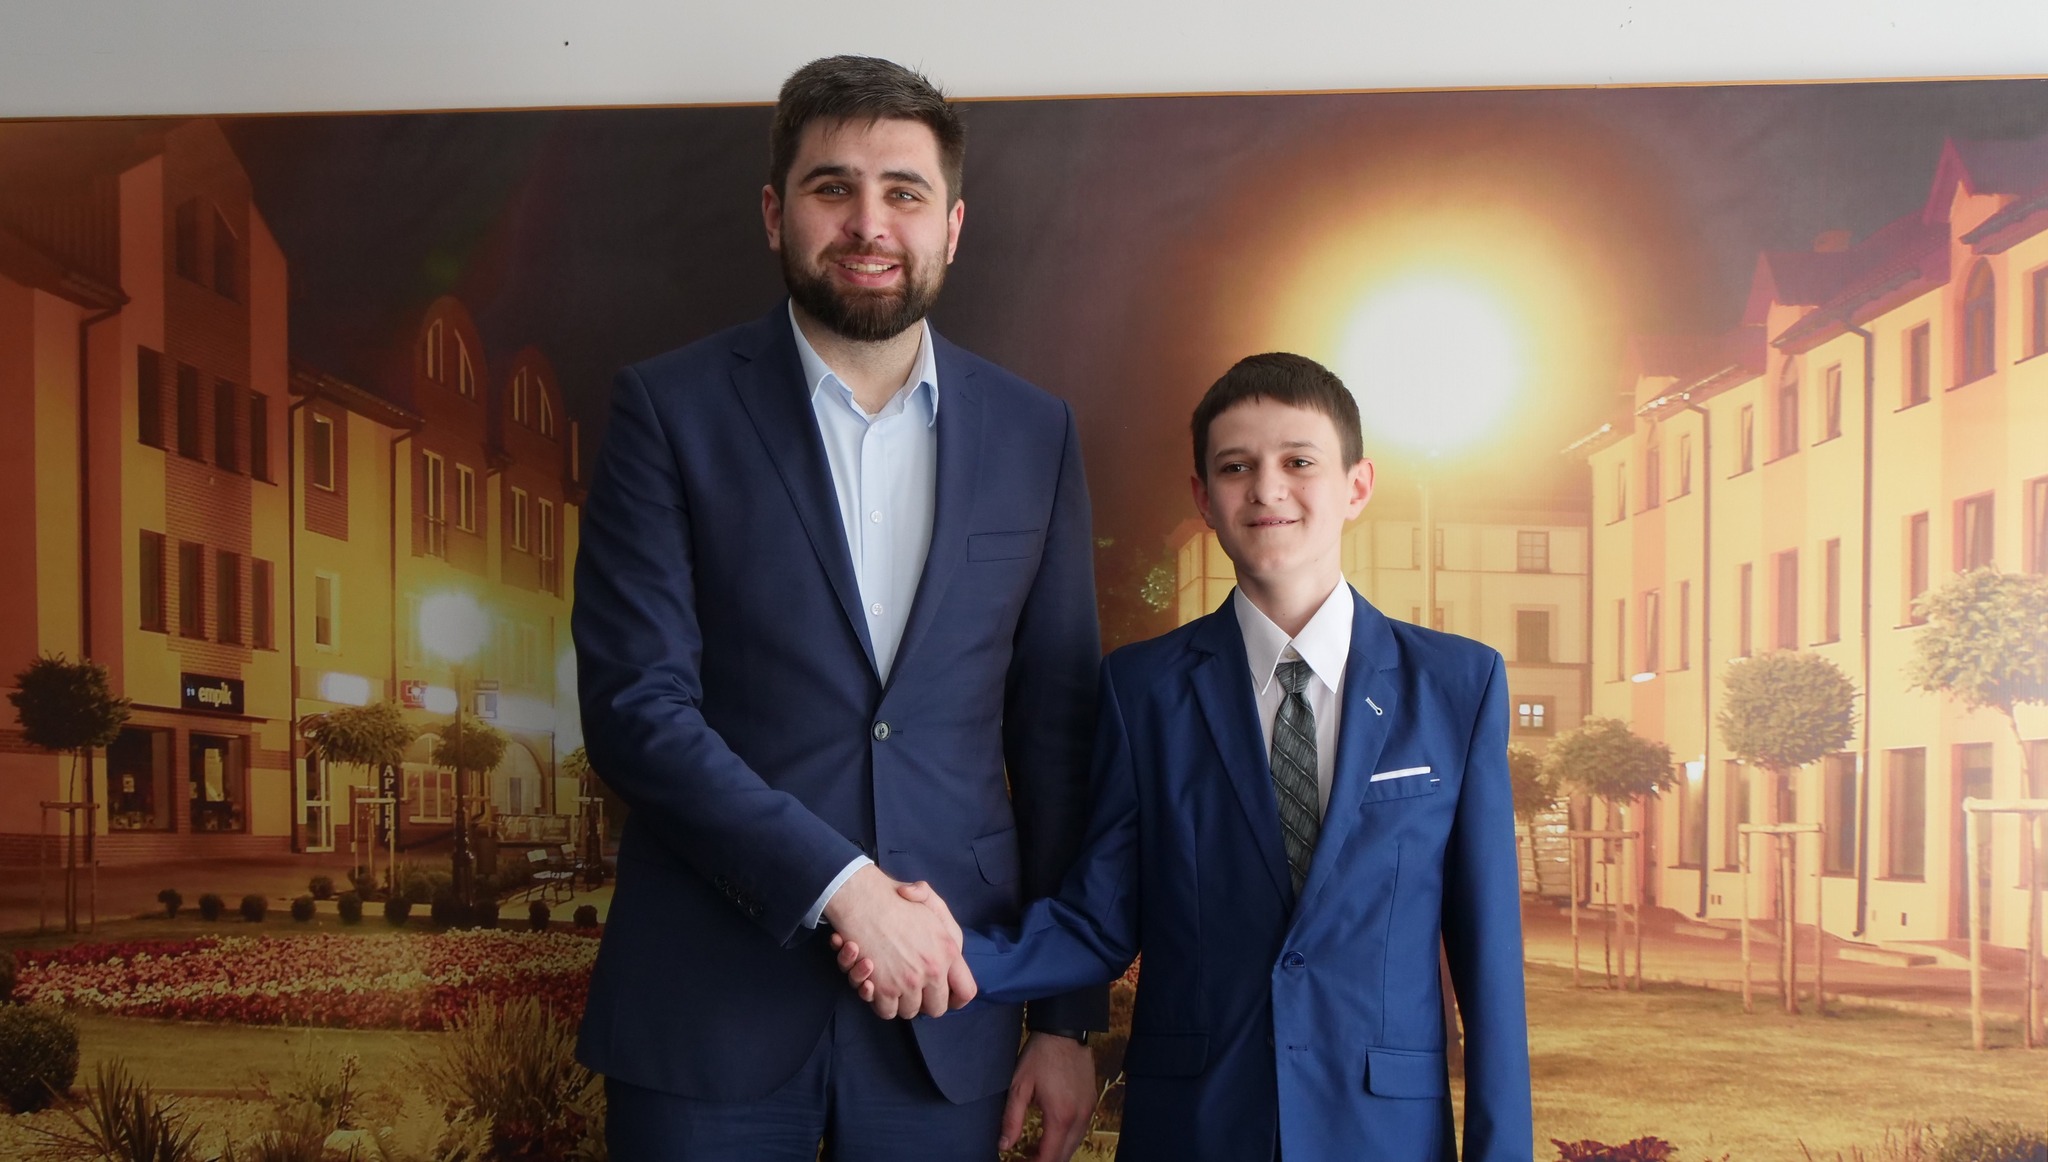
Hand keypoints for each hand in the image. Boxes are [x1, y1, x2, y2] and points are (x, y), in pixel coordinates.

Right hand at [821, 867, 975, 1017]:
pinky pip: (887, 1011)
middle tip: (911, 991)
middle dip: (924, 1004)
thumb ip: (942, 917)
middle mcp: (934, 970)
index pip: (966, 991)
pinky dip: (879, 1003)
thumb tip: (942, 943)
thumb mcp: (929, 899)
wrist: (864, 899)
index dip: (955, 999)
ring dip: (899, 1003)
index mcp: (949, 950)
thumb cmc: (895, 897)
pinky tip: (873, 985)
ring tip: (889, 983)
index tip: (944, 996)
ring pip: (909, 1011)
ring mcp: (909, 982)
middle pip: (936, 1008)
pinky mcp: (884, 989)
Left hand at [1003, 1031, 1097, 1159]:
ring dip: (1056, 1153)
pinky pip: (1080, 1132)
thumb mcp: (1019, 1086)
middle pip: (1064, 1156)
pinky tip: (1051, 1136)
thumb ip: (1011, 1119)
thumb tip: (1004, 1146)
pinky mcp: (1092, 1103)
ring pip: (1074, 1146)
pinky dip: (1066, 1141)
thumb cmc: (1040, 1056)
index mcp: (1060, 1116)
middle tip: (1025, 1160)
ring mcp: (1089, 1110)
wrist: (1065, 1030)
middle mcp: (1079, 1118)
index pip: (1050, 1158)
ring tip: (1035, 1152)